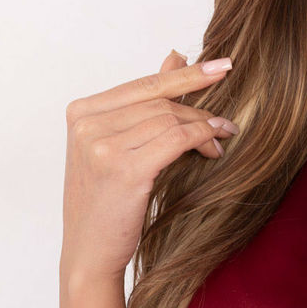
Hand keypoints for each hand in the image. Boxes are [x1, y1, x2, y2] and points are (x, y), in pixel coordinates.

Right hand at [59, 49, 238, 281]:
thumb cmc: (105, 204)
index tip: (222, 66)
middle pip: (159, 103)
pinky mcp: (124, 168)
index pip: (142, 86)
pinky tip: (216, 146)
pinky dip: (202, 138)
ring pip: (170, 120)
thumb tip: (176, 55)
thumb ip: (145, 102)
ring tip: (223, 138)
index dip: (185, 75)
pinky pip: (176, 140)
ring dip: (204, 127)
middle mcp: (87, 124)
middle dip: (199, 111)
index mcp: (80, 112)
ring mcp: (101, 145)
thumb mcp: (118, 146)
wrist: (89, 253)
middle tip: (226, 123)